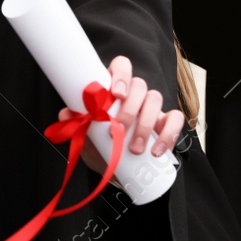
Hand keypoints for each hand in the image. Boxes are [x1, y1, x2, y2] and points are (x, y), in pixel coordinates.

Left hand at [62, 55, 184, 174]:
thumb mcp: (86, 138)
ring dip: (145, 124)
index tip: (115, 94)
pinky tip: (157, 151)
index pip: (122, 66)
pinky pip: (175, 120)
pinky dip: (168, 134)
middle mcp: (136, 94)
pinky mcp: (167, 123)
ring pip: (155, 99)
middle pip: (139, 85)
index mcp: (115, 89)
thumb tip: (65, 114)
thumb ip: (76, 125)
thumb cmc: (101, 149)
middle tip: (119, 129)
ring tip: (134, 148)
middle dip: (130, 108)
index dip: (121, 75)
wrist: (118, 173)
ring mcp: (153, 108)